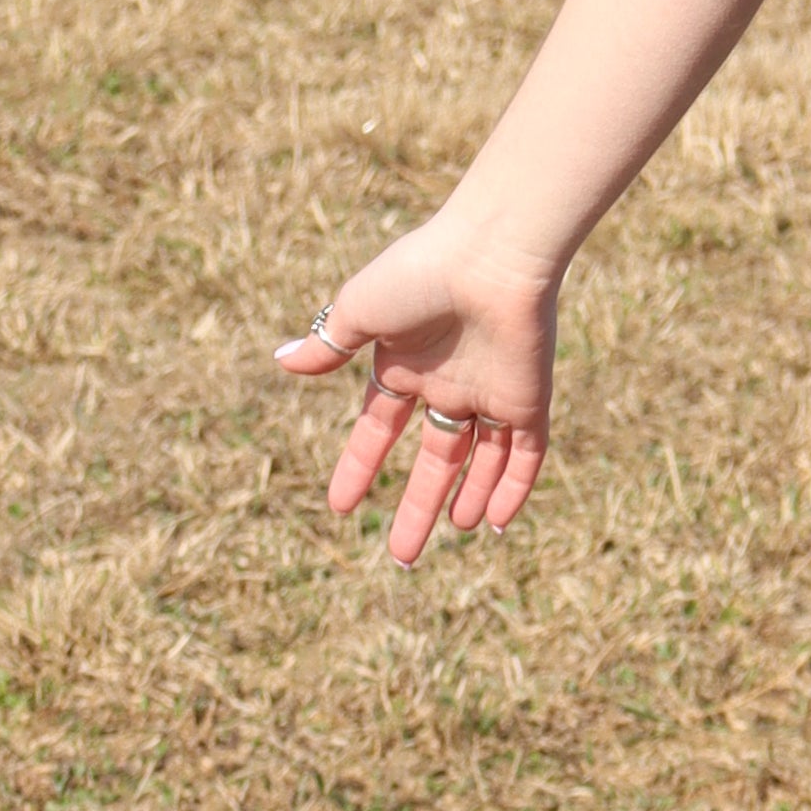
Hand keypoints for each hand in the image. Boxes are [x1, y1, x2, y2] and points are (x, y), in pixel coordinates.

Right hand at [276, 195, 559, 561]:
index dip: (361, 465)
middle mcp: (450, 380)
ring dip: (465, 500)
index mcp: (406, 361)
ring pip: (481, 461)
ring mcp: (492, 391)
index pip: (380, 427)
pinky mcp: (529, 398)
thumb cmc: (420, 274)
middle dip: (418, 504)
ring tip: (451, 535)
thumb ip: (328, 345)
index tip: (340, 507)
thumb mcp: (359, 310)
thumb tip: (281, 362)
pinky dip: (512, 488)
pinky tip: (495, 521)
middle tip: (401, 556)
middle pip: (434, 457)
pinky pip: (526, 454)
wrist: (490, 254)